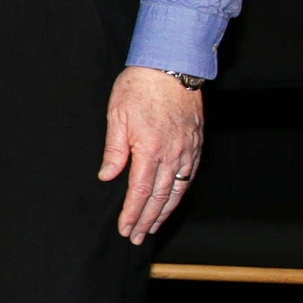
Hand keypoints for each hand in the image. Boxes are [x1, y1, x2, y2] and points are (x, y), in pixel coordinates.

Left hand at [99, 68, 205, 242]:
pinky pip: (189, 176)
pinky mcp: (195, 143)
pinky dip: (180, 193)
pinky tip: (172, 202)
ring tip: (152, 227)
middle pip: (159, 197)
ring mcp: (187, 149)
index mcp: (149, 149)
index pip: (140, 191)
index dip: (132, 213)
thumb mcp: (116, 116)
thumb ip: (114, 149)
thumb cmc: (139, 87)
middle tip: (136, 237)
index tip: (124, 228)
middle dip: (146, 219)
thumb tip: (107, 176)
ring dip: (164, 212)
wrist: (170, 65)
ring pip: (177, 190)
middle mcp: (172, 153)